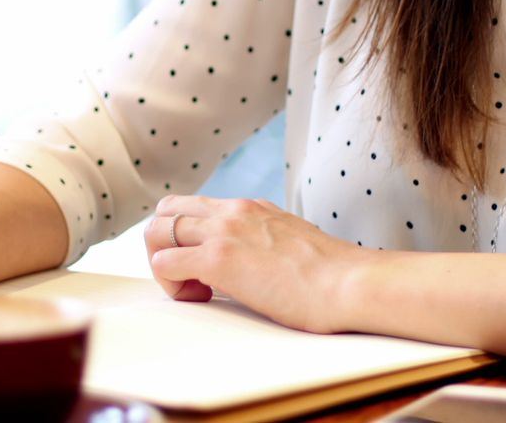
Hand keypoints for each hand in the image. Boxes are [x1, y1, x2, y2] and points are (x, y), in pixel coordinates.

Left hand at [145, 195, 362, 333]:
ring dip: (164, 264)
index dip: (188, 238)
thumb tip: (257, 263)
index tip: (206, 269)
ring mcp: (224, 231)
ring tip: (194, 290)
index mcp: (250, 208)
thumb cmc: (331, 277)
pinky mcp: (219, 259)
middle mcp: (232, 211)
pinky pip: (164, 262)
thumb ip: (267, 243)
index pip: (194, 207)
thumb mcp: (292, 244)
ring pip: (156, 232)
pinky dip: (171, 284)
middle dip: (164, 245)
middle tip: (188, 277)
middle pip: (166, 211)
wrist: (350, 284)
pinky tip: (203, 299)